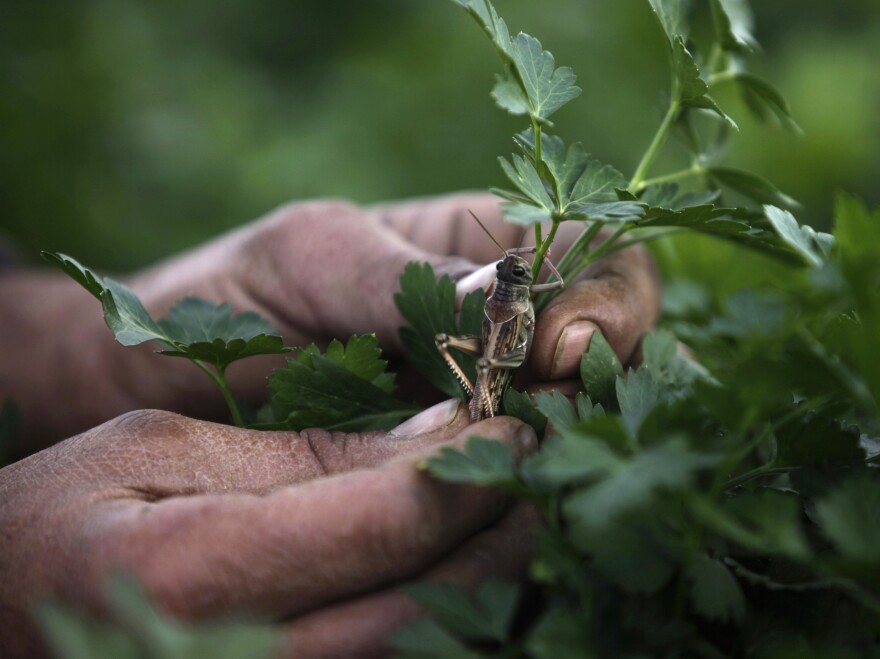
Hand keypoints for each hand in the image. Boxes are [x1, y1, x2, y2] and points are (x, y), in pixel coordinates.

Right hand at [0, 402, 536, 657]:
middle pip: (423, 609)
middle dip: (500, 536)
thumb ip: (299, 455)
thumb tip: (435, 441)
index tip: (515, 425)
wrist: (3, 606)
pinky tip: (467, 570)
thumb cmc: (66, 515)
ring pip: (419, 654)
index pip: (381, 524)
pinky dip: (445, 623)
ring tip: (521, 514)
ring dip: (489, 584)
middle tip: (543, 470)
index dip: (463, 474)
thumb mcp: (161, 448)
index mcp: (189, 573)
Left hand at [4, 192, 659, 447]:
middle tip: (532, 414)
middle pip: (609, 343)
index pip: (596, 259)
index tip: (552, 350)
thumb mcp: (308, 259)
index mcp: (480, 247)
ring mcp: (483, 402)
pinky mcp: (454, 467)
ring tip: (506, 459)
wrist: (155, 385)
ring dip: (563, 440)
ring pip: (577, 419)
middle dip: (594, 378)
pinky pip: (521, 475)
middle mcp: (500, 324)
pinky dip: (524, 486)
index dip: (605, 301)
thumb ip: (406, 277)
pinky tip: (491, 497)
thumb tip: (505, 296)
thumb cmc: (226, 297)